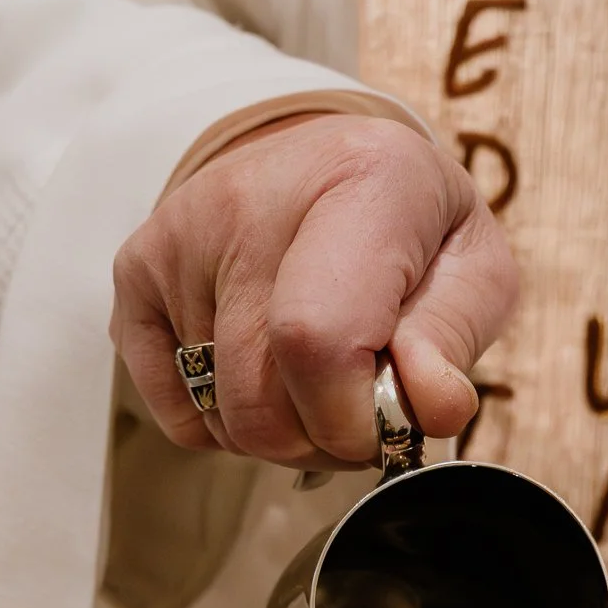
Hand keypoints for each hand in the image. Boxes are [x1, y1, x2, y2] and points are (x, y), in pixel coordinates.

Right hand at [110, 113, 517, 464]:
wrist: (334, 164)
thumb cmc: (414, 231)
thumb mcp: (472, 271)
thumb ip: (452, 341)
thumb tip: (428, 406)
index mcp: (358, 180)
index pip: (315, 340)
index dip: (351, 420)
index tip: (385, 424)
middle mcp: (247, 199)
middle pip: (261, 400)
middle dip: (323, 442)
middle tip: (359, 416)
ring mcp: (178, 237)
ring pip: (224, 418)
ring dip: (283, 435)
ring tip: (320, 388)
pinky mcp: (135, 271)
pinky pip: (178, 413)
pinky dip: (229, 426)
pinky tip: (267, 378)